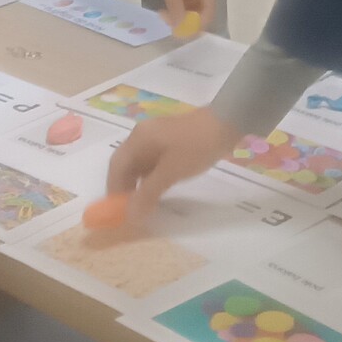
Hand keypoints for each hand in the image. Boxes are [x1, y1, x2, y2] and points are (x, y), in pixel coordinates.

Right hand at [107, 107, 241, 221]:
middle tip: (131, 210)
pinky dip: (152, 177)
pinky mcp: (171, 142)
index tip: (118, 211)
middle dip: (126, 187)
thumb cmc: (195, 147)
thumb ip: (148, 194)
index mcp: (138, 139)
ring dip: (139, 184)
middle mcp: (143, 135)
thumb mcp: (170, 172)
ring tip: (144, 204)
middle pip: (126, 164)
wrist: (226, 124)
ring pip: (140, 164)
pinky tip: (159, 190)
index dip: (114, 189)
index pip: (116, 166)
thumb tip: (129, 217)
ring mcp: (157, 137)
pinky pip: (153, 162)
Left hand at [136, 0, 216, 29]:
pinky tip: (164, 12)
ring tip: (163, 15)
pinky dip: (176, 12)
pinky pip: (184, 7)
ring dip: (180, 18)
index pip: (209, 10)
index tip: (183, 32)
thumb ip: (176, 6)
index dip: (198, 24)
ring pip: (192, 12)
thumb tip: (180, 26)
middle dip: (187, 22)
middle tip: (169, 24)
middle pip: (202, 13)